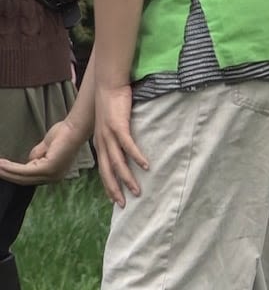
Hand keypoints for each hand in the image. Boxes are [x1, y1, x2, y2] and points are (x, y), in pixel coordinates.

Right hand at [0, 118, 89, 184]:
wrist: (74, 128)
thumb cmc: (62, 135)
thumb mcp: (45, 149)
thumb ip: (35, 157)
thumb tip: (27, 162)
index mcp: (53, 175)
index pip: (29, 179)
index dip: (12, 175)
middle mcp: (53, 178)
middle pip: (24, 180)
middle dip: (6, 175)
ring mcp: (52, 175)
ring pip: (22, 176)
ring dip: (6, 171)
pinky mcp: (49, 168)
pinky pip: (25, 170)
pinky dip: (11, 167)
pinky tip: (1, 163)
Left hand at [93, 83, 147, 206]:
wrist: (108, 85)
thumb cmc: (112, 103)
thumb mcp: (112, 124)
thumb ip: (117, 137)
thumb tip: (128, 148)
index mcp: (100, 142)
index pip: (103, 169)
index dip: (108, 185)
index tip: (115, 199)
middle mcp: (102, 142)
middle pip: (107, 171)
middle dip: (114, 189)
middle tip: (123, 204)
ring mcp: (109, 135)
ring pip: (117, 162)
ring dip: (127, 178)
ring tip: (137, 190)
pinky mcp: (119, 126)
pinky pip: (128, 145)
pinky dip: (136, 157)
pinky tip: (146, 166)